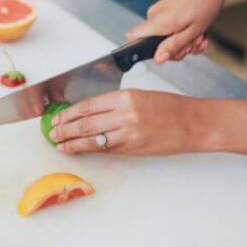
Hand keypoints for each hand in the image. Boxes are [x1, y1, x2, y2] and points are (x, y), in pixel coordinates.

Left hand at [49, 90, 199, 155]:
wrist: (194, 123)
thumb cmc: (170, 108)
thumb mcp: (140, 97)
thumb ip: (114, 105)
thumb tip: (88, 114)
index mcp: (125, 96)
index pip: (88, 105)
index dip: (69, 114)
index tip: (57, 118)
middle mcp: (125, 114)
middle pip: (85, 123)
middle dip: (65, 129)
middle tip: (52, 132)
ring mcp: (129, 133)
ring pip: (92, 139)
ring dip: (72, 143)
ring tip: (59, 144)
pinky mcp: (133, 148)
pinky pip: (107, 149)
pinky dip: (91, 150)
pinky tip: (80, 150)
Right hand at [127, 0, 239, 62]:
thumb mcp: (194, 30)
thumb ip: (174, 46)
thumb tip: (158, 58)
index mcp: (159, 21)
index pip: (132, 37)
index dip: (145, 49)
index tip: (166, 51)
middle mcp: (155, 14)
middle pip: (153, 41)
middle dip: (174, 47)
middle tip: (192, 44)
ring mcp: (160, 9)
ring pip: (165, 34)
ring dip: (183, 39)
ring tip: (199, 35)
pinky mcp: (167, 6)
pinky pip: (169, 25)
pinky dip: (183, 30)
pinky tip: (197, 28)